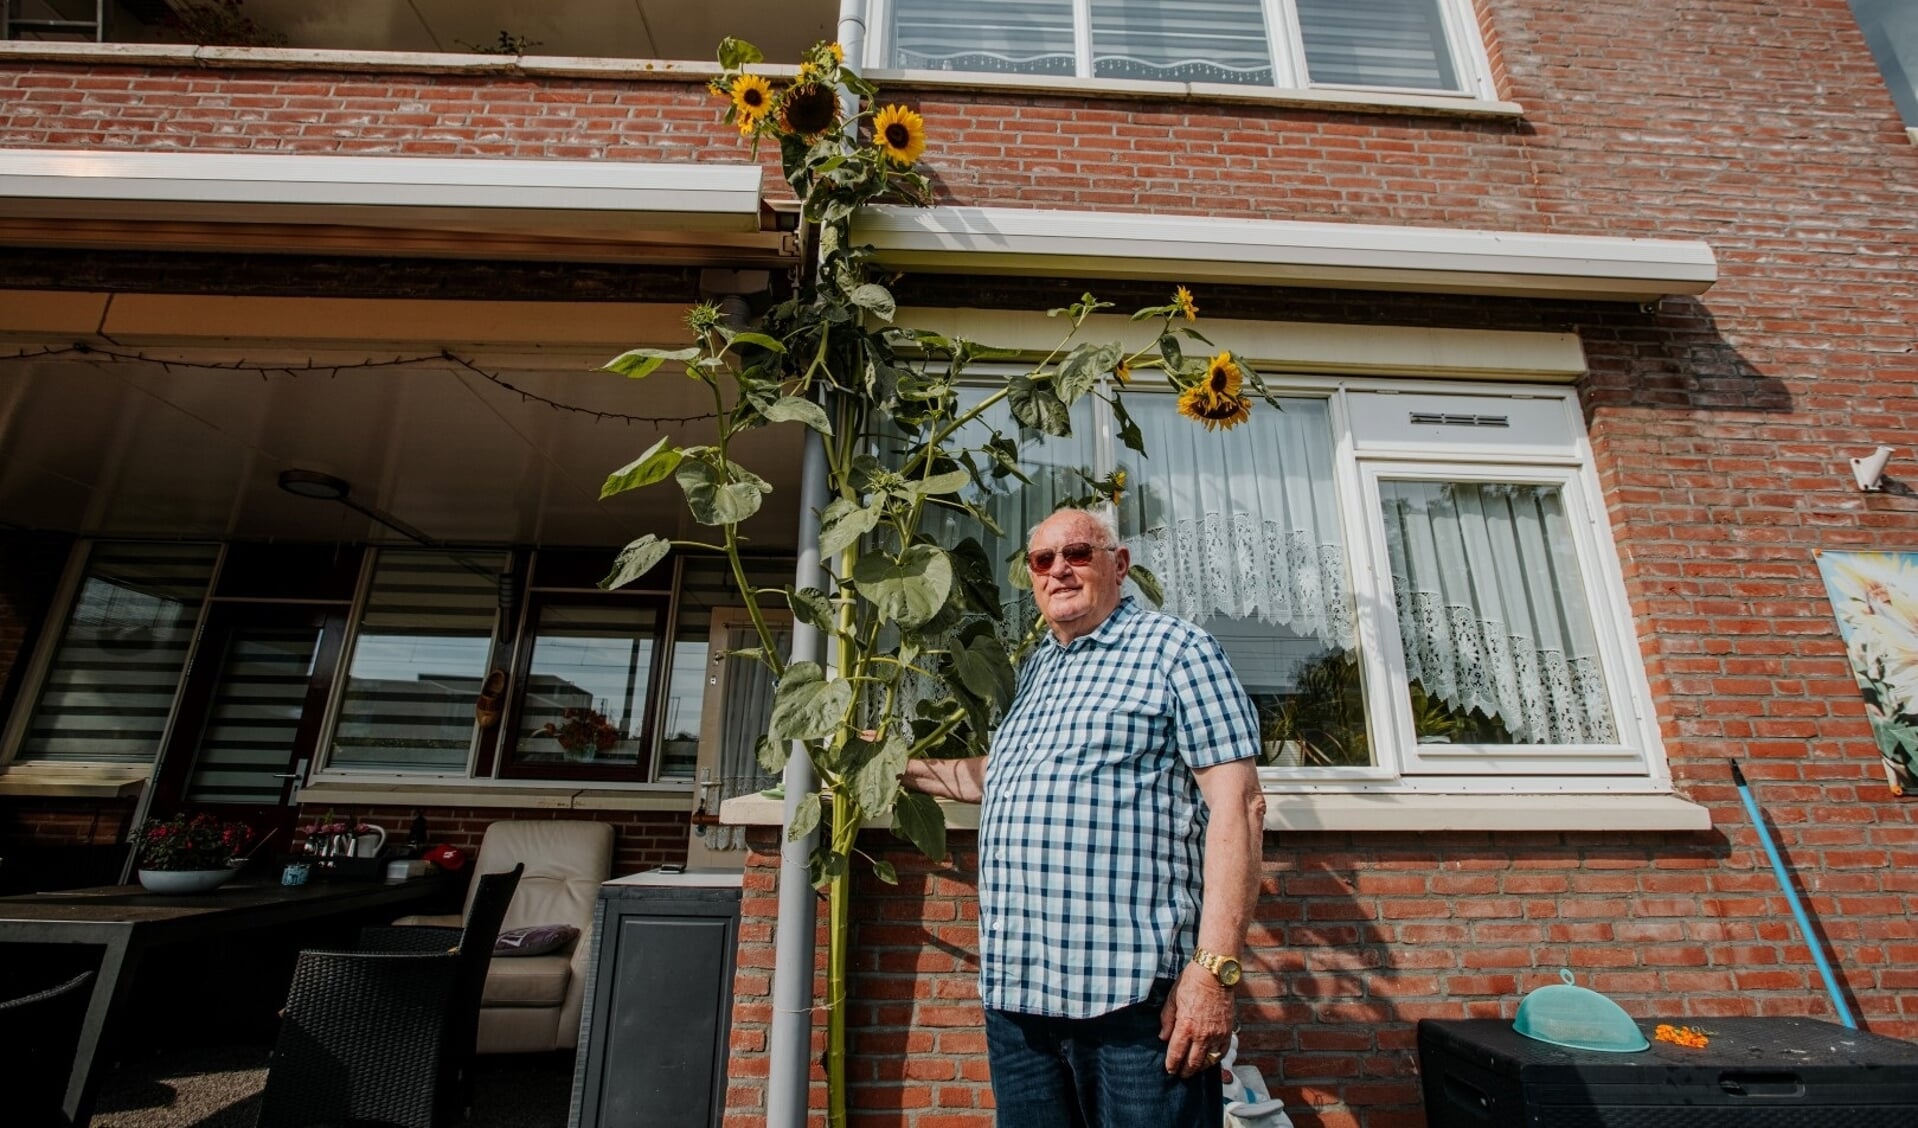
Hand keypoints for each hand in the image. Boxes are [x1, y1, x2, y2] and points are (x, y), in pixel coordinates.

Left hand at [1158, 962, 1234, 1076]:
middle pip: (1193, 1062)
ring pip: (1208, 1061)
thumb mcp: (1172, 999)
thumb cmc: (1191, 982)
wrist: (1215, 973)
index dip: (1172, 1065)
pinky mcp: (1228, 1031)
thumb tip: (1163, 1037)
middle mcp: (1202, 1035)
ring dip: (1200, 1068)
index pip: (1177, 1054)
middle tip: (1180, 1074)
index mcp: (1186, 1027)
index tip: (1169, 1070)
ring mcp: (1217, 1034)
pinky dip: (1216, 1059)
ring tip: (1194, 1069)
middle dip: (1185, 1071)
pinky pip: (1222, 1052)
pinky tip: (1210, 1060)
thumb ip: (1167, 1020)